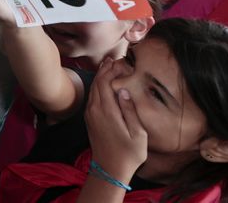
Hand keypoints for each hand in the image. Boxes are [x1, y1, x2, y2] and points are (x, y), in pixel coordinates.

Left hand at [83, 57, 146, 183]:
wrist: (109, 169)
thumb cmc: (128, 153)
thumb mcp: (137, 133)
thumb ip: (130, 110)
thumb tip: (123, 90)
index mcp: (107, 111)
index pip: (105, 83)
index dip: (111, 70)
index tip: (120, 61)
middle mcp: (95, 109)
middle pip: (97, 82)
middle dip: (105, 69)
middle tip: (114, 58)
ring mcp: (90, 114)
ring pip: (93, 89)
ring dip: (100, 76)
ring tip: (109, 65)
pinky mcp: (90, 118)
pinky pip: (92, 96)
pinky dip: (98, 86)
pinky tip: (104, 83)